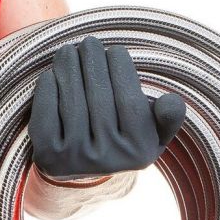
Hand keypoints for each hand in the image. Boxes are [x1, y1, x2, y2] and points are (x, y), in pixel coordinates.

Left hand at [28, 36, 185, 178]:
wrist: (85, 176)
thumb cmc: (124, 141)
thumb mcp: (154, 134)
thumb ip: (168, 117)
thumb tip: (172, 101)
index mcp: (138, 151)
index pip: (129, 99)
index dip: (120, 68)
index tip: (115, 50)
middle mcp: (108, 158)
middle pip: (98, 97)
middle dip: (92, 62)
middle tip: (89, 42)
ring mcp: (75, 159)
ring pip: (71, 101)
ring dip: (68, 68)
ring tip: (69, 51)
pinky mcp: (48, 156)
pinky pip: (47, 113)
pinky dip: (48, 89)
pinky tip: (54, 74)